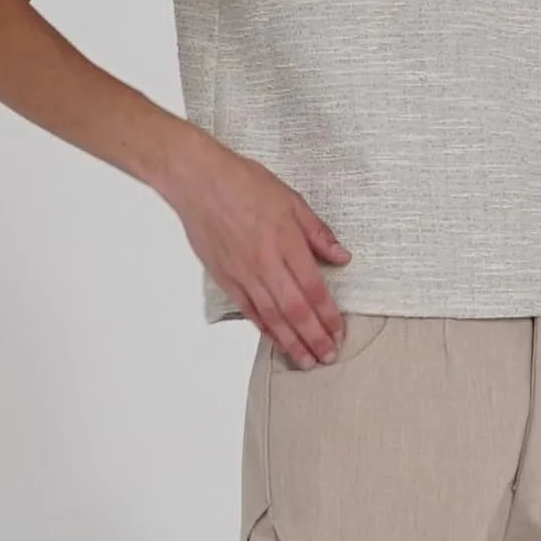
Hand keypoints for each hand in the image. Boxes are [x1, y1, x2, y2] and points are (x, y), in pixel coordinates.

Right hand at [162, 136, 351, 365]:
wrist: (199, 181)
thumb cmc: (243, 184)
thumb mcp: (291, 200)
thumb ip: (317, 232)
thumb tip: (341, 256)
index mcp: (286, 242)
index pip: (314, 288)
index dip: (328, 314)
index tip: (339, 331)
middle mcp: (265, 264)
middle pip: (295, 310)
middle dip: (314, 337)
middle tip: (328, 356)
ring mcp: (243, 274)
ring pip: (271, 317)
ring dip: (290, 342)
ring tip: (305, 359)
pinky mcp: (225, 278)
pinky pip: (248, 310)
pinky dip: (264, 328)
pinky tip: (276, 339)